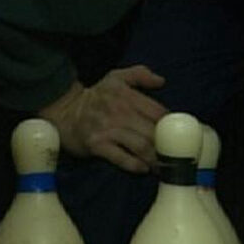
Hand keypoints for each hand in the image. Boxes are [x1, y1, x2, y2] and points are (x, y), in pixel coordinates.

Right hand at [38, 65, 168, 172]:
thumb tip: (162, 81)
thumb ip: (140, 74)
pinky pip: (120, 158)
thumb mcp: (116, 77)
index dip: (171, 125)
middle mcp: (120, 112)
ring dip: (155, 158)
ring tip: (164, 167)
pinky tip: (144, 169)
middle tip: (176, 157)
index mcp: (128, 96)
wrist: (64, 111)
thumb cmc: (95, 95)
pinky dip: (135, 165)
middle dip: (166, 146)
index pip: (158, 112)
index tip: (179, 136)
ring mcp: (108, 130)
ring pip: (140, 146)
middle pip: (153, 132)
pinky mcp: (97, 145)